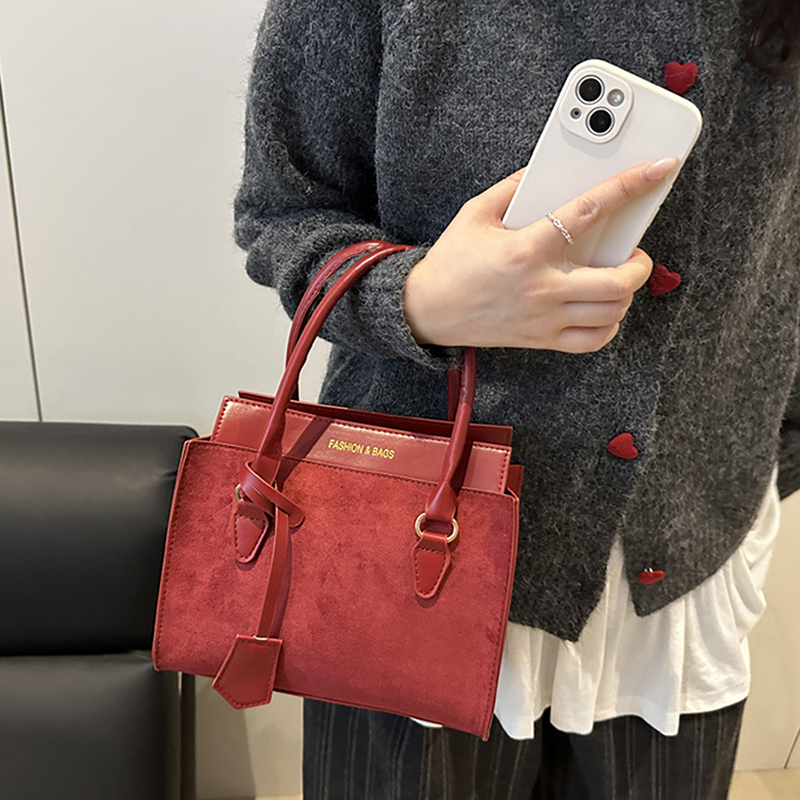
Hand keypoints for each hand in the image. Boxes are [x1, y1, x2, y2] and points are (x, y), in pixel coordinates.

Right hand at [402, 157, 676, 352]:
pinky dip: (609, 325)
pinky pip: (592, 341)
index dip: (629, 186)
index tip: (658, 168)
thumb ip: (514, 188)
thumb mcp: (475, 213)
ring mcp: (544, 319)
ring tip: (618, 278)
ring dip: (626, 294)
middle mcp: (541, 287)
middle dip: (641, 265)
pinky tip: (602, 310)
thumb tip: (547, 171)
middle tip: (635, 253)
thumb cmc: (451, 262)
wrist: (427, 310)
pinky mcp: (540, 339)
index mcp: (526, 249)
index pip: (589, 211)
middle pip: (617, 282)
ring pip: (611, 313)